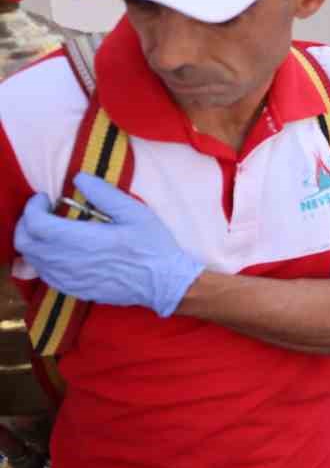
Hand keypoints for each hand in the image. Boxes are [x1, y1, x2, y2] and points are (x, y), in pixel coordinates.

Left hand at [14, 173, 202, 316]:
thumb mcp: (135, 212)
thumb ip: (104, 193)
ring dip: (34, 242)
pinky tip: (58, 252)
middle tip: (42, 212)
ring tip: (50, 230)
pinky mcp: (74, 290)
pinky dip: (42, 260)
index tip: (45, 198)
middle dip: (27, 223)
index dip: (33, 207)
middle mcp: (69, 262)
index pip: (36, 224)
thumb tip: (79, 177)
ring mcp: (70, 279)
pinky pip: (44, 275)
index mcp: (83, 240)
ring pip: (31, 260)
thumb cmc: (154, 245)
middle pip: (25, 243)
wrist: (165, 282)